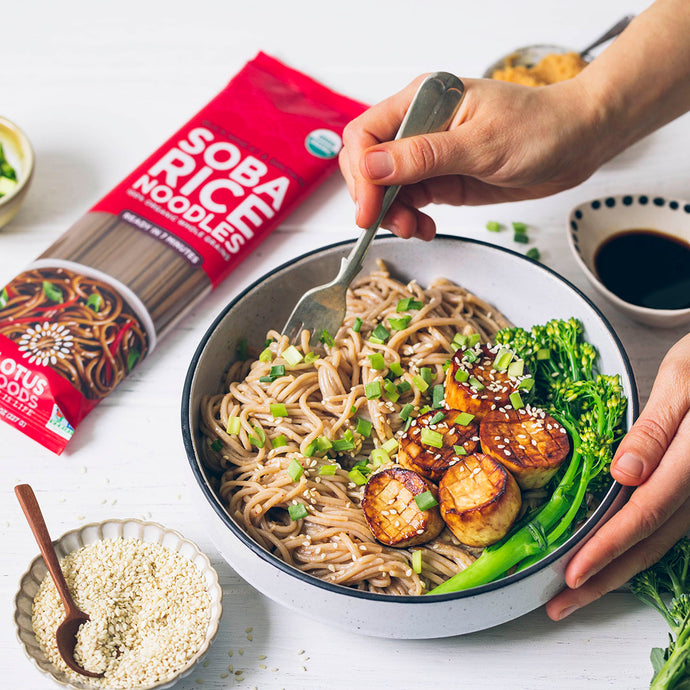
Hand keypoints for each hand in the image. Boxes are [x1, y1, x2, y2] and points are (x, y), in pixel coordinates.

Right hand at [338, 74, 609, 239]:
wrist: (576, 143)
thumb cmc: (539, 129)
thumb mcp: (480, 145)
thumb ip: (423, 156)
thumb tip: (371, 166)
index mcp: (423, 102)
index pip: (367, 135)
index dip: (361, 173)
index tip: (369, 208)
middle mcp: (420, 127)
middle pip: (371, 165)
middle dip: (376, 199)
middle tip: (396, 225)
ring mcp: (430, 155)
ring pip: (389, 189)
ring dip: (394, 214)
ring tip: (416, 230)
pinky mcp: (442, 178)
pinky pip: (411, 201)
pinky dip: (412, 219)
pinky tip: (426, 228)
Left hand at [546, 332, 689, 619]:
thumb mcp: (683, 380)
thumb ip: (656, 429)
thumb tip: (624, 473)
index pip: (642, 514)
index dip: (605, 548)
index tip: (572, 575)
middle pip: (649, 543)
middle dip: (603, 579)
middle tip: (560, 605)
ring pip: (659, 543)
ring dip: (617, 571)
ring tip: (577, 594)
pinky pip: (667, 527)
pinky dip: (635, 548)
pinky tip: (611, 559)